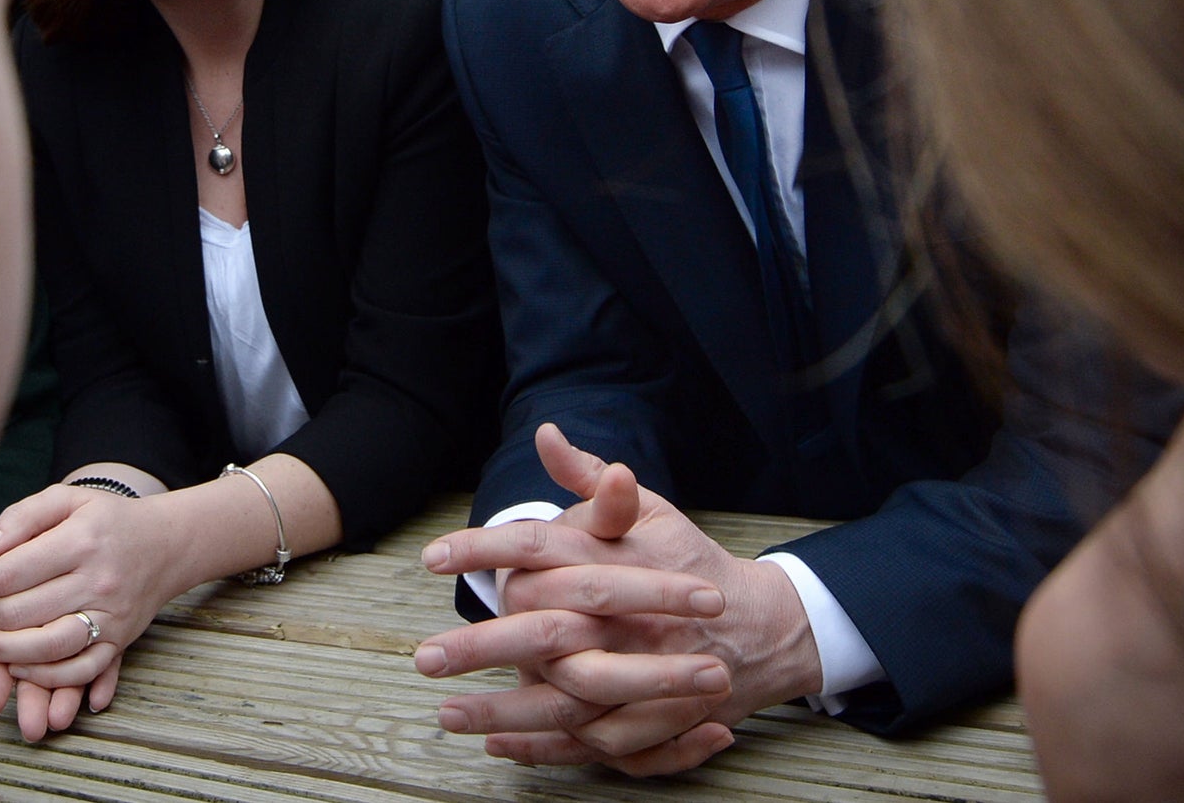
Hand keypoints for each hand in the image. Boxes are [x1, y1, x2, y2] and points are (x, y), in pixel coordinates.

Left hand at [0, 483, 184, 739]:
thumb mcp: (67, 499)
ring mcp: (111, 616)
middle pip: (21, 612)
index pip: (10, 572)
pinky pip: (79, 670)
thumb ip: (21, 517)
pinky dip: (44, 677)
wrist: (167, 544)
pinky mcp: (120, 642)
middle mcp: (99, 581)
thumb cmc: (107, 520)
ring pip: (47, 648)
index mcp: (82, 540)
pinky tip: (16, 667)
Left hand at [415, 424, 821, 774]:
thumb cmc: (689, 562)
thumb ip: (589, 479)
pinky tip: (497, 746)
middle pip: (542, 633)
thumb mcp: (650, 510)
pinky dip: (541, 748)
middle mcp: (623, 620)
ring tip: (446, 714)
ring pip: (560, 700)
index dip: (484, 549)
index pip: (539, 548)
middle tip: (426, 656)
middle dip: (479, 648)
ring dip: (500, 711)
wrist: (757, 628)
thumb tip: (545, 435)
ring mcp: (637, 675)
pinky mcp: (646, 719)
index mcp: (615, 560)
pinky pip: (587, 742)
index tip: (432, 556)